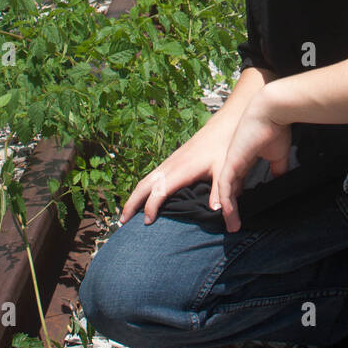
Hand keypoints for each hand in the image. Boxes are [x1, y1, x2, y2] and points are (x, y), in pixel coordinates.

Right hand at [119, 113, 235, 225]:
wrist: (225, 124)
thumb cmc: (224, 146)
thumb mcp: (226, 170)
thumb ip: (222, 192)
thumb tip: (217, 212)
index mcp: (181, 169)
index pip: (159, 191)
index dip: (151, 207)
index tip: (147, 223)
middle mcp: (171, 165)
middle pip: (144, 185)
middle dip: (131, 203)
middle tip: (121, 222)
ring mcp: (170, 161)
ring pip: (146, 180)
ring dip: (134, 196)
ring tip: (127, 214)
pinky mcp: (173, 160)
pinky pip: (152, 177)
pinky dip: (143, 189)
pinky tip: (145, 197)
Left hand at [215, 96, 291, 233]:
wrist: (272, 111)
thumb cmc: (276, 128)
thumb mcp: (278, 154)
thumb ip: (278, 169)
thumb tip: (283, 182)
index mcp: (243, 158)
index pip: (237, 182)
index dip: (237, 198)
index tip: (241, 213)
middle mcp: (234, 161)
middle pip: (227, 189)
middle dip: (229, 208)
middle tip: (234, 225)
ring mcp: (231, 162)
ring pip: (224, 192)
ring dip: (228, 211)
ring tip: (233, 227)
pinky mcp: (231, 163)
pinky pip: (225, 188)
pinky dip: (228, 204)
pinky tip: (231, 216)